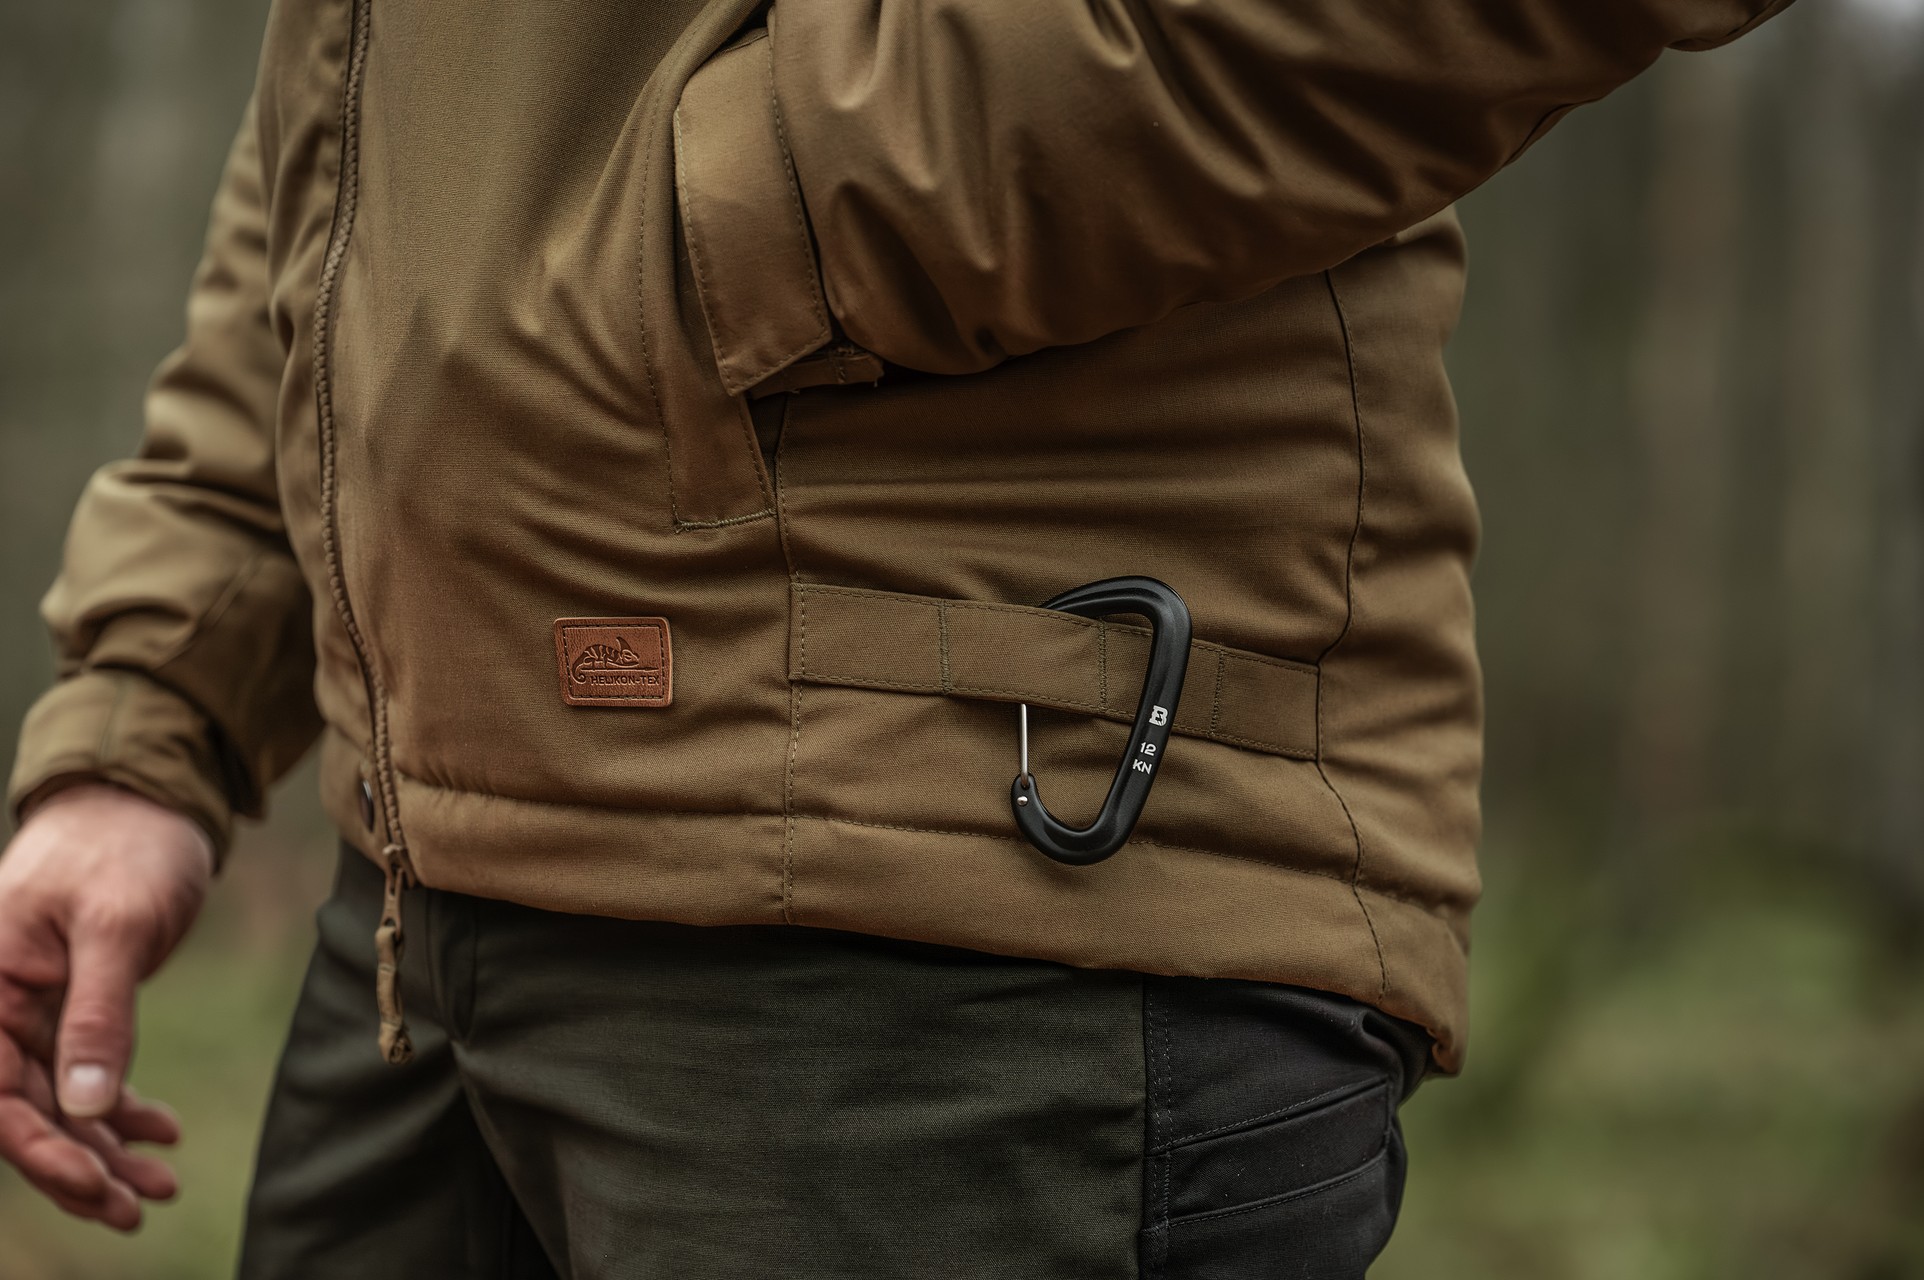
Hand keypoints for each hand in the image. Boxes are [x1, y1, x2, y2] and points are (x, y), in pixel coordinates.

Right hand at [0, 782, 213, 1230]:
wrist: (145, 804)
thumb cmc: (123, 848)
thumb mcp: (116, 926)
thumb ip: (97, 1012)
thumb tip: (86, 1105)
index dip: (38, 1148)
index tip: (93, 1185)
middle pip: (22, 1110)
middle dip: (76, 1165)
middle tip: (138, 1208)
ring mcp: (29, 1012)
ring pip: (57, 1102)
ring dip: (104, 1149)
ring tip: (161, 1189)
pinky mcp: (68, 1009)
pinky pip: (84, 1076)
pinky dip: (121, 1109)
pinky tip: (163, 1134)